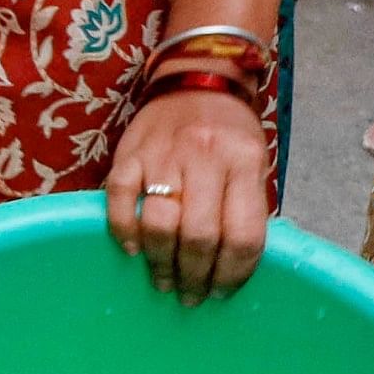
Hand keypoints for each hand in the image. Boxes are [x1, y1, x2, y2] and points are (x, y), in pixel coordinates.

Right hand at [104, 79, 275, 304]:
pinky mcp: (130, 152)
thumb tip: (230, 266)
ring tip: (163, 280)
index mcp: (244, 163)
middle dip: (194, 276)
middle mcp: (206, 158)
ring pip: (159, 223)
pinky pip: (119, 197)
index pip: (243, 236)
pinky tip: (131, 248)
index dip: (233, 274)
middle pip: (199, 236)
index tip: (221, 292)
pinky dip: (122, 229)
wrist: (198, 78)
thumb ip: (247, 208)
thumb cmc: (230, 133)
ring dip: (160, 262)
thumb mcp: (254, 164)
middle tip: (189, 295)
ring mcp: (164, 154)